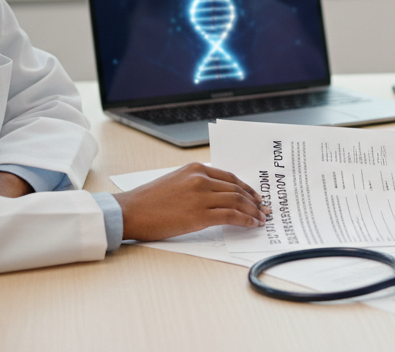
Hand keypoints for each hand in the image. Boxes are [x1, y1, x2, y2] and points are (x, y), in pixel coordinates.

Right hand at [113, 163, 269, 241]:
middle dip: (253, 200)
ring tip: (260, 218)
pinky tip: (251, 225)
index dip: (246, 188)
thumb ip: (196, 183)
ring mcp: (201, 196)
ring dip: (253, 211)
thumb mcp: (175, 181)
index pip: (229, 177)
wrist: (130, 211)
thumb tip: (217, 195)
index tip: (255, 196)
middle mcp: (200, 179)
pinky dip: (245, 220)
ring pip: (237, 202)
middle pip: (236, 189)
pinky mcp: (199, 215)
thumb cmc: (148, 201)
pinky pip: (231, 216)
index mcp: (196, 168)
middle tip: (264, 208)